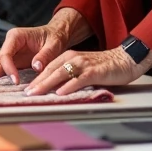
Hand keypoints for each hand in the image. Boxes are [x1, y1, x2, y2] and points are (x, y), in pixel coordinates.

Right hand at [0, 7, 90, 83]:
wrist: (56, 35)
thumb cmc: (54, 38)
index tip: (15, 81)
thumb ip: (45, 55)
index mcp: (16, 36)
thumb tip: (36, 67)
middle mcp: (10, 43)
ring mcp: (11, 52)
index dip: (8, 67)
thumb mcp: (53, 45)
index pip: (6, 53)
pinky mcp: (14, 60)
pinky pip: (4, 68)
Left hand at [23, 46, 141, 95]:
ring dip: (46, 84)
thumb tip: (55, 88)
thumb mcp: (82, 68)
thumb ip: (69, 75)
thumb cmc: (104, 66)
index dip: (36, 79)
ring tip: (36, 93)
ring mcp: (83, 64)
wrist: (125, 59)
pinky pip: (78, 79)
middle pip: (50, 71)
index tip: (26, 89)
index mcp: (69, 56)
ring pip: (60, 74)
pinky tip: (60, 93)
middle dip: (37, 82)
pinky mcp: (94, 72)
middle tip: (26, 93)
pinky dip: (68, 86)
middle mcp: (73, 58)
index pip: (48, 68)